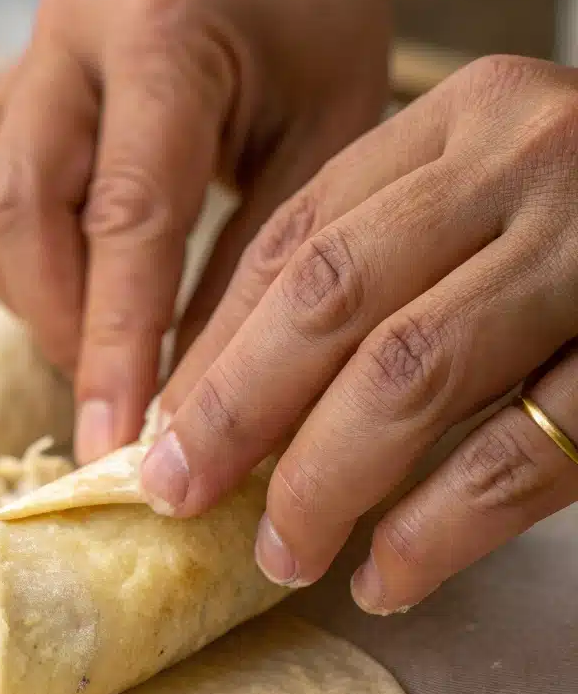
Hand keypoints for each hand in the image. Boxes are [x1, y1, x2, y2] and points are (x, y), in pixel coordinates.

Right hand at [0, 0, 396, 462]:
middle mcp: (71, 30)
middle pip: (19, 206)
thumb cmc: (312, 51)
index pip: (125, 214)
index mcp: (167, 34)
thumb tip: (189, 403)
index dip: (115, 340)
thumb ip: (250, 273)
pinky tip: (65, 282)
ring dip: (29, 294)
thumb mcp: (324, 154)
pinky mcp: (2, 89)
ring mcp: (24, 56)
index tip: (113, 438)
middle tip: (111, 393)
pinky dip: (7, 259)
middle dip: (60, 322)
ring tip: (97, 338)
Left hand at [142, 55, 577, 612]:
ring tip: (279, 552)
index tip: (165, 427)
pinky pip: (522, 456)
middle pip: (332, 298)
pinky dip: (437, 528)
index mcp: (465, 117)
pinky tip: (384, 576)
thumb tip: (218, 389)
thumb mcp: (481, 191)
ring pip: (411, 375)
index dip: (217, 343)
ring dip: (324, 481)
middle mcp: (529, 162)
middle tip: (178, 494)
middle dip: (237, 411)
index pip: (297, 236)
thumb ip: (370, 258)